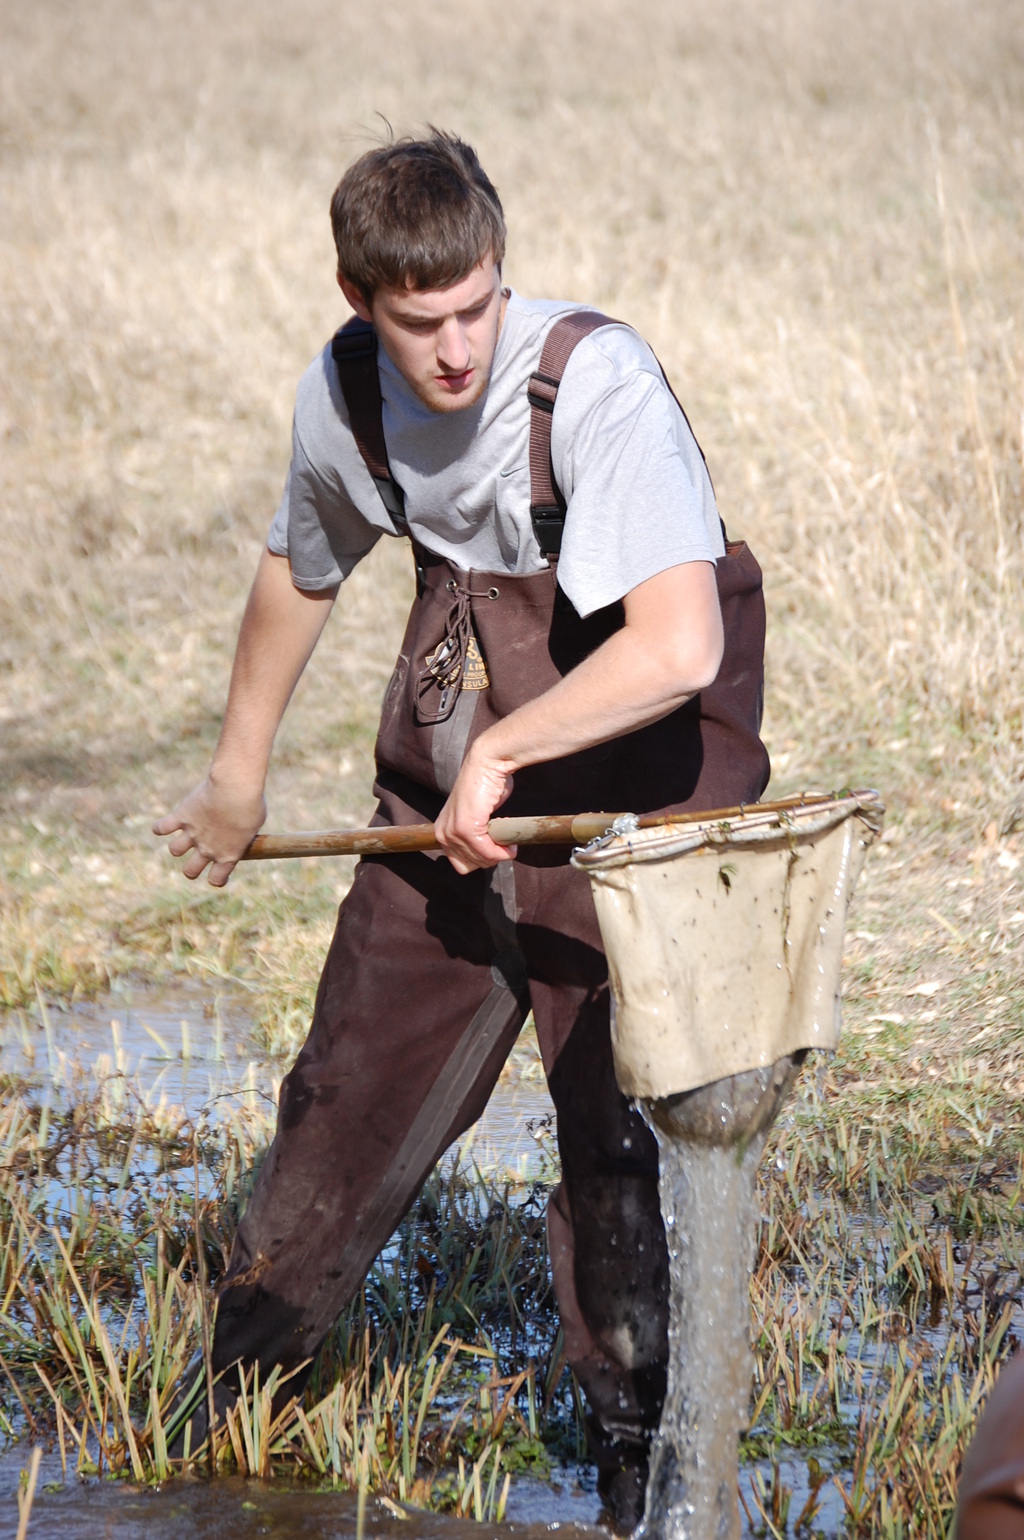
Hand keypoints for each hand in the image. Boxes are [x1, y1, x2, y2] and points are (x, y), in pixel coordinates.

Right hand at [153, 775, 266, 886]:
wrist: (235, 788)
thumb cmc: (251, 803)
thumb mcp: (255, 824)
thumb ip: (243, 834)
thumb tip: (240, 831)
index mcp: (228, 855)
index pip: (216, 879)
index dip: (216, 878)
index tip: (218, 870)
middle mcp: (207, 849)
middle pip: (189, 871)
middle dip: (191, 867)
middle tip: (197, 856)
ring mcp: (192, 834)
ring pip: (174, 850)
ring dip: (178, 845)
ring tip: (186, 834)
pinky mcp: (181, 816)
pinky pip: (161, 828)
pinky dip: (160, 827)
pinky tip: (165, 825)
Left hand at [434, 745, 515, 873]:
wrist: (488, 762)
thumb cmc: (487, 783)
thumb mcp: (477, 815)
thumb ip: (477, 834)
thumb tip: (491, 849)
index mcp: (443, 831)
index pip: (460, 863)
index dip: (481, 859)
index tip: (495, 847)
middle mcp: (443, 833)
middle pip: (470, 866)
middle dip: (491, 859)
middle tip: (504, 844)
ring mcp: (453, 832)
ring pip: (481, 861)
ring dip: (500, 855)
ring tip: (508, 841)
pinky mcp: (466, 829)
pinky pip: (488, 853)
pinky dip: (502, 852)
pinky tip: (510, 844)